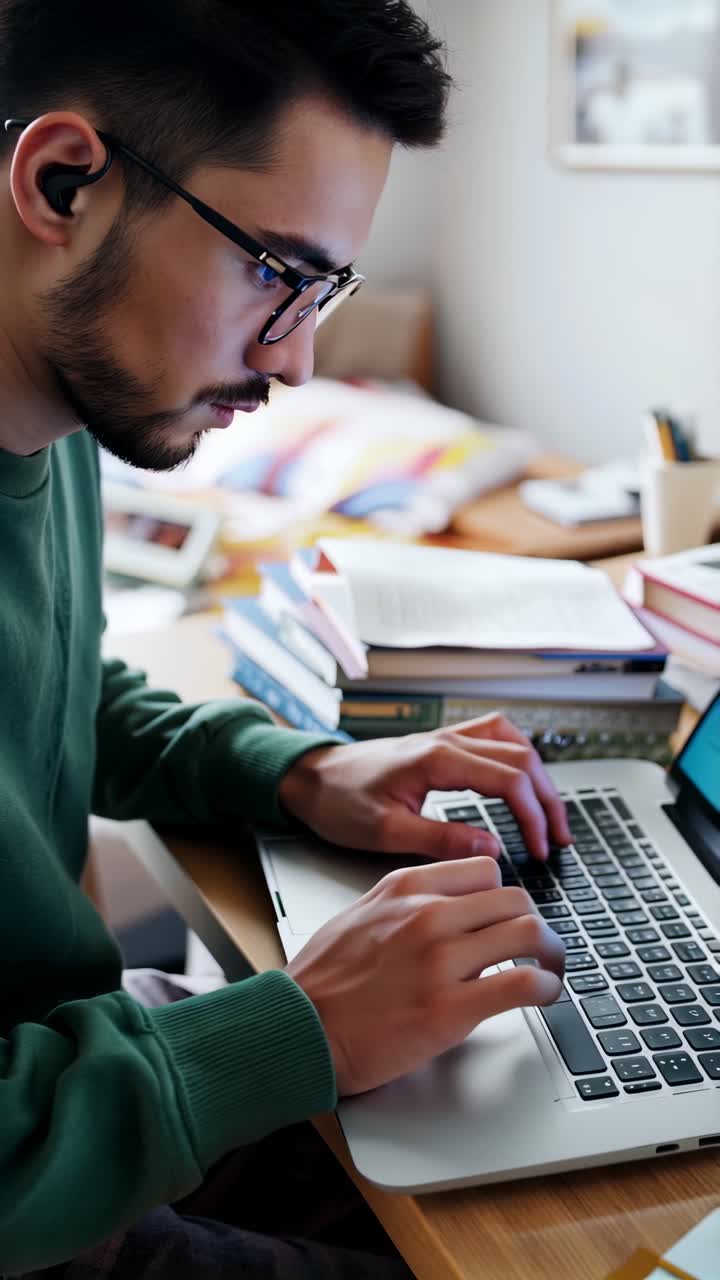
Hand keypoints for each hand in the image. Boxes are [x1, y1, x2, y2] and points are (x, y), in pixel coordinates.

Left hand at [279, 713, 571, 862]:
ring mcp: (445, 738)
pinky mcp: (440, 745)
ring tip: (550, 814)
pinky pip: (493, 738)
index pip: (509, 779)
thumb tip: (491, 850)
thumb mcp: (385, 832)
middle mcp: (446, 741)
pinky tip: (522, 781)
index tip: (540, 849)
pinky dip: (517, 759)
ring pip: (513, 744)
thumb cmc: (338, 802)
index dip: (533, 816)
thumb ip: (441, 839)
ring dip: (538, 776)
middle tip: (558, 839)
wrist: (310, 778)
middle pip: (521, 758)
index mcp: (437, 759)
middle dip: (547, 800)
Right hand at [287, 855, 564, 1095]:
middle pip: (515, 898)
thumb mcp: (362, 914)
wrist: (299, 1028)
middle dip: (533, 923)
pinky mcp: (450, 1008)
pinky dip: (546, 987)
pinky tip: (545, 994)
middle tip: (539, 946)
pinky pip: (523, 983)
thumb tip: (448, 904)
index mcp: (406, 888)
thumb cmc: (324, 981)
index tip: (508, 915)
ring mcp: (440, 960)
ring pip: (529, 932)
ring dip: (551, 953)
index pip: (485, 870)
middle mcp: (428, 915)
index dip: (503, 896)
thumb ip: (408, 903)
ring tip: (551, 969)